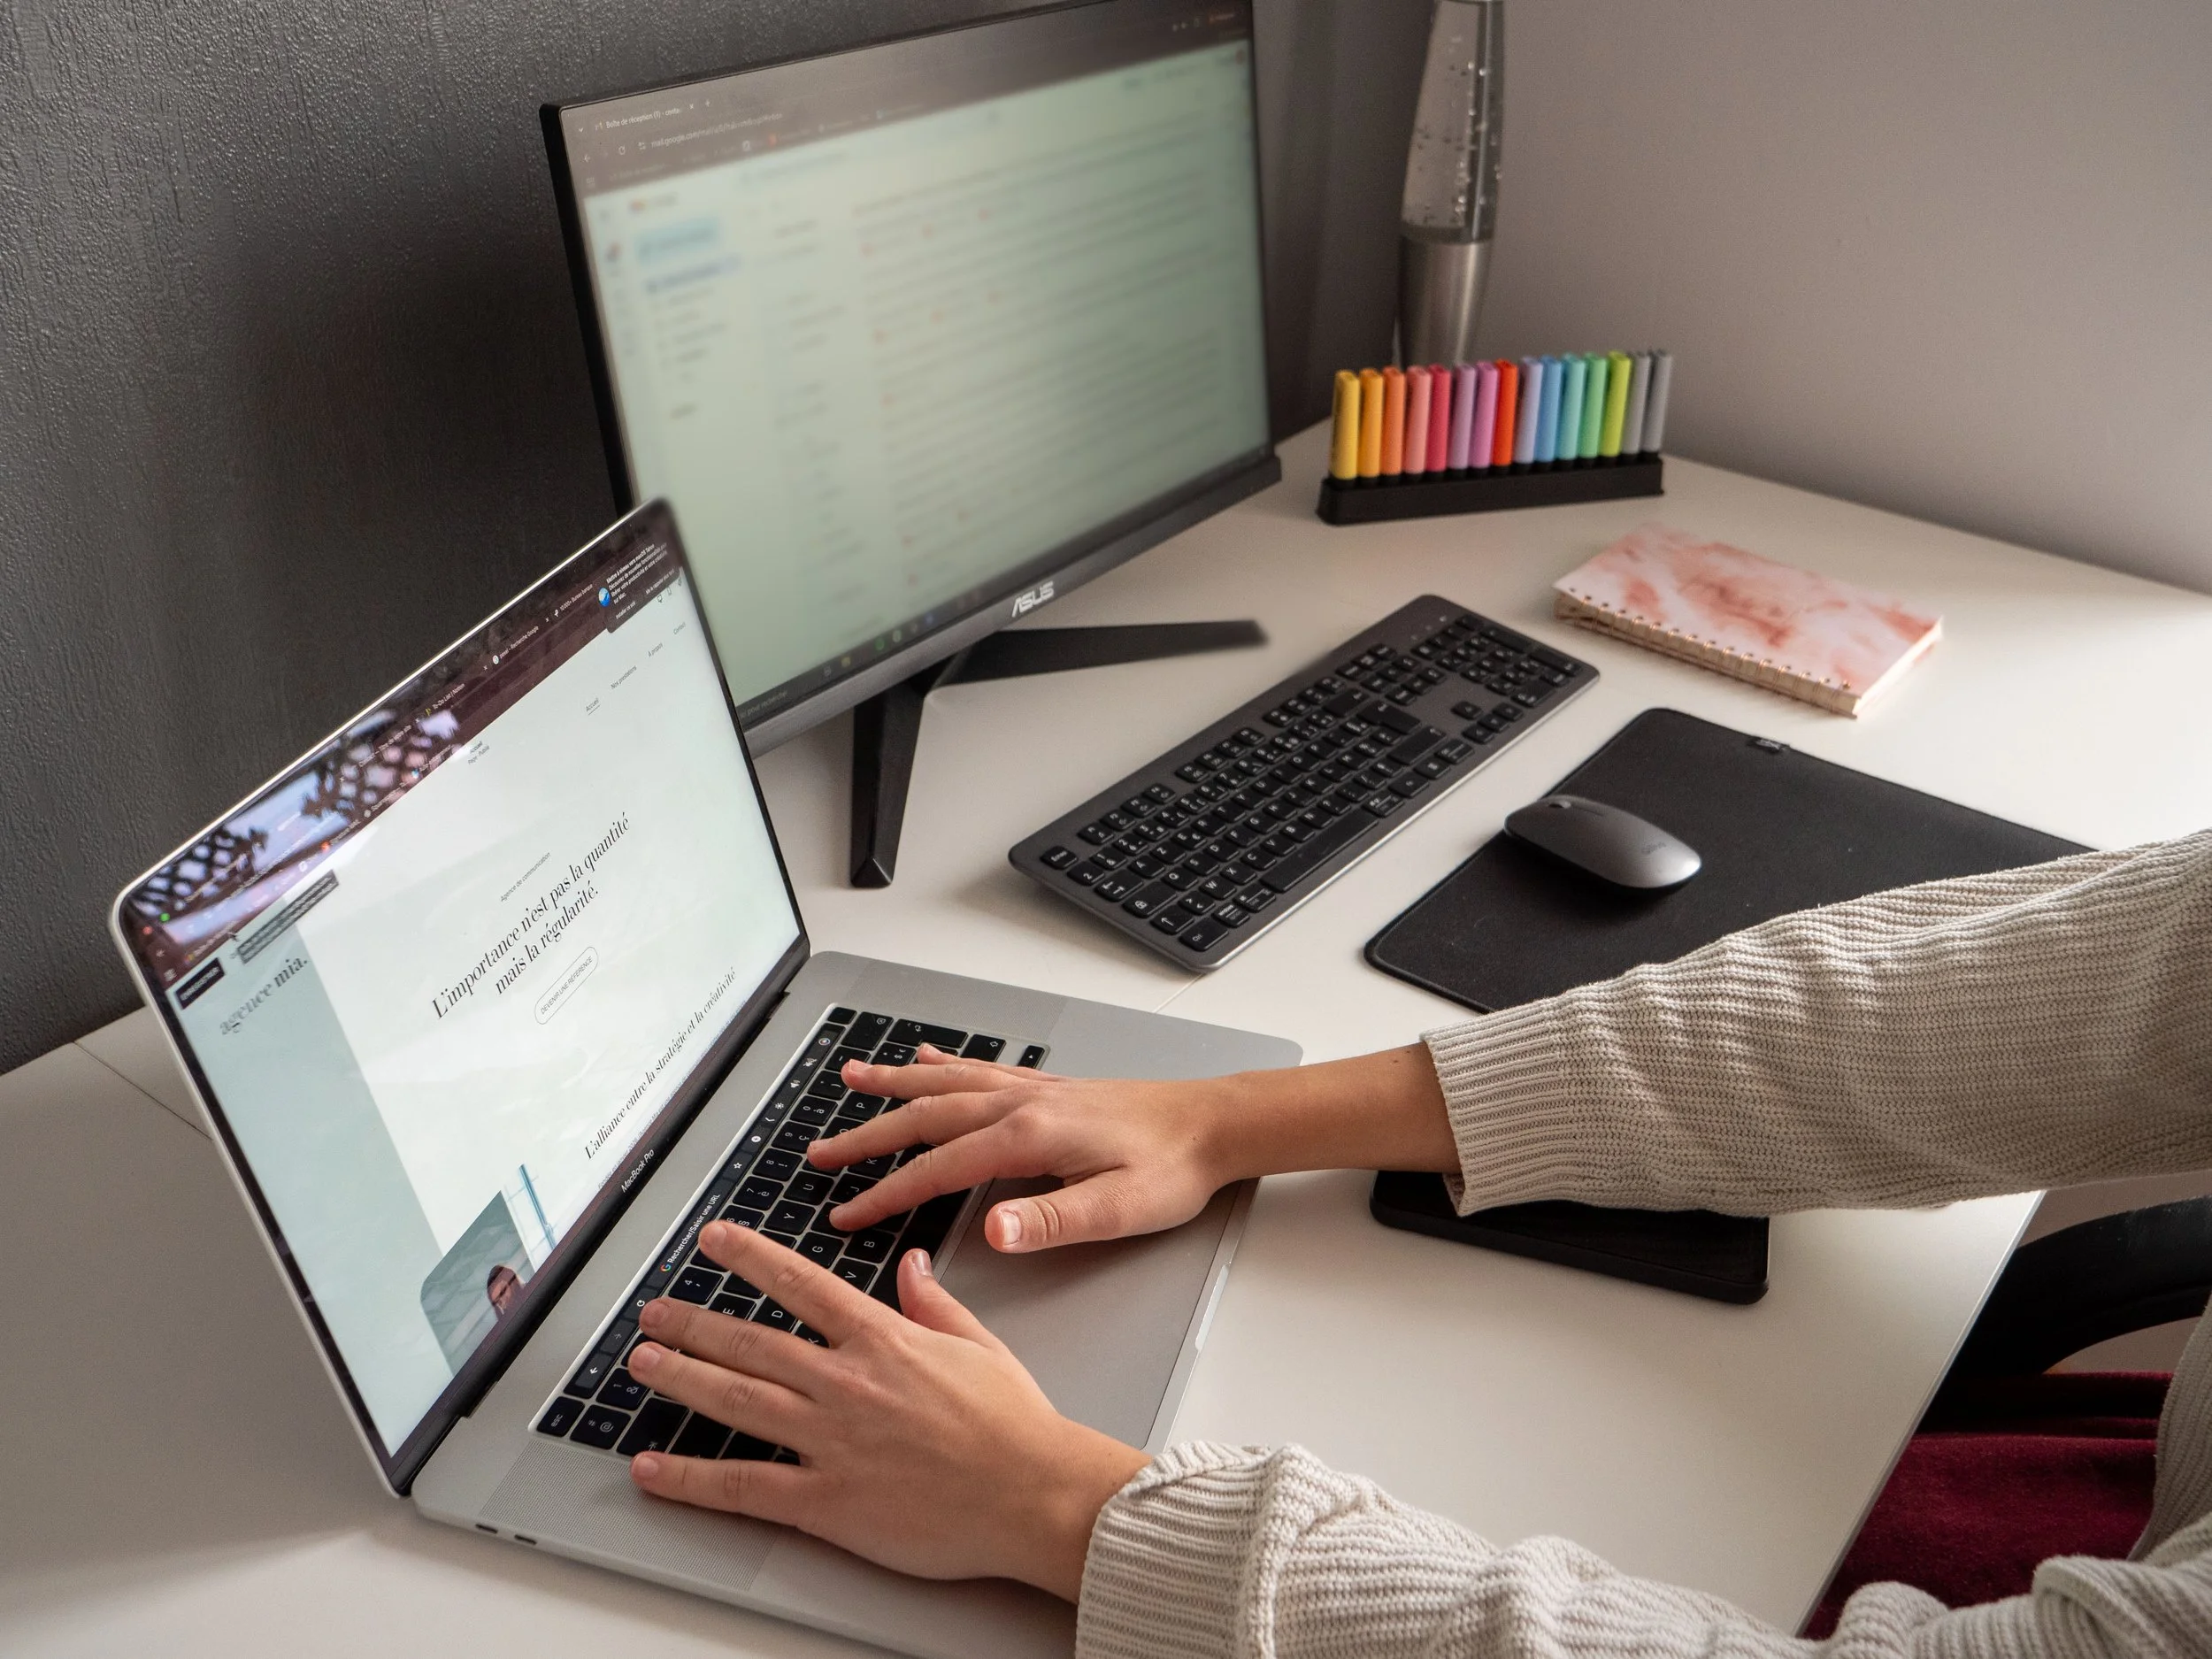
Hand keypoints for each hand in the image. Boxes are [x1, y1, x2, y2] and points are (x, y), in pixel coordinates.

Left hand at [626, 1221, 1146, 1598]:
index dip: (750, 1257)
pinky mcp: (825, 1501)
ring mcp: (831, 1440)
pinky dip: (691, 1479)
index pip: (801, 1284)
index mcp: (883, 1340)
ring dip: (681, 1379)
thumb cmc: (1016, 1426)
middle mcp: (847, 1382)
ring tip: (643, 1364)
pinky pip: (744, 1486)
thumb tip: (911, 1264)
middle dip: (693, 1323)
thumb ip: (934, 1303)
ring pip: (737, 1401)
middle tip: (653, 1312)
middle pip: (751, 1343)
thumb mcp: (979, 1344)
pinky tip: (654, 1469)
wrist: (1035, 1494)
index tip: (714, 1239)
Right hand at [809, 1042, 1458, 1251]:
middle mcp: (1022, 1104)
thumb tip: (991, 1230)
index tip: (846, 1216)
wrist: (1214, 1125)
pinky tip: (924, 1060)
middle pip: (926, 1118)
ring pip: (945, 1085)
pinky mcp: (1049, 1088)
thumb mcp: (1116, 1209)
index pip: (939, 1169)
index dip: (888, 1194)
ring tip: (850, 1081)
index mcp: (1029, 1137)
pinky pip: (980, 1070)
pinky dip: (944, 1065)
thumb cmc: (1172, 1170)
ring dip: (895, 1086)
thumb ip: (1050, 1220)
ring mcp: (1033, 1090)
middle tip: (820, 1157)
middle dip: (869, 1137)